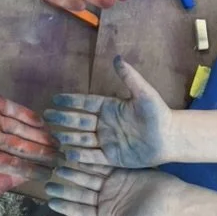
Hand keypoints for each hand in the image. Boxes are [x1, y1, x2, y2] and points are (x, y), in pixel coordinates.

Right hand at [44, 56, 172, 166]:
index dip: (70, 101)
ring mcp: (107, 141)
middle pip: (79, 121)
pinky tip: (67, 156)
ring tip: (53, 137)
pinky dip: (80, 157)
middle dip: (62, 118)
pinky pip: (92, 157)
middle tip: (45, 116)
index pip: (85, 103)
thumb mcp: (144, 93)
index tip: (54, 99)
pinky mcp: (112, 157)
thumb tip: (117, 57)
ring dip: (68, 138)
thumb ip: (129, 77)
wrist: (170, 138)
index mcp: (110, 107)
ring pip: (82, 139)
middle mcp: (105, 124)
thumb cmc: (159, 114)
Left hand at [46, 167, 181, 215]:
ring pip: (88, 178)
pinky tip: (76, 155)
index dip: (65, 206)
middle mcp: (104, 201)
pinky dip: (89, 161)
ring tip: (59, 166)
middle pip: (80, 193)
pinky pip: (100, 166)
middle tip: (48, 182)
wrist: (173, 201)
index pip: (79, 211)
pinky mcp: (119, 173)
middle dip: (65, 188)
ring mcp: (111, 186)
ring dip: (74, 172)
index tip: (50, 201)